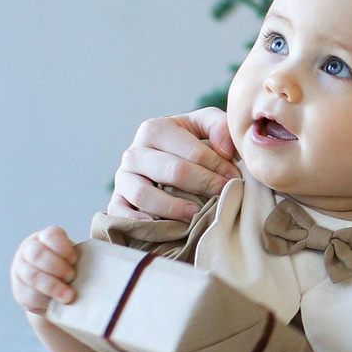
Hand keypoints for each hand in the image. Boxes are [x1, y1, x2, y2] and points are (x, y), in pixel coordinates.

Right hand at [11, 226, 78, 312]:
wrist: (53, 294)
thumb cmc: (70, 271)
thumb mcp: (75, 261)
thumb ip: (83, 259)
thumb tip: (108, 262)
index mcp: (45, 238)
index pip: (51, 236)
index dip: (64, 248)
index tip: (75, 260)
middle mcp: (28, 251)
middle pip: (37, 254)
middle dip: (57, 267)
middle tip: (72, 277)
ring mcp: (20, 270)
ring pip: (32, 276)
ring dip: (52, 286)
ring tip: (68, 296)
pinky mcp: (19, 291)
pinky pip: (29, 295)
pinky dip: (45, 301)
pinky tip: (57, 304)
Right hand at [106, 111, 239, 222]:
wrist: (160, 161)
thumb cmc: (187, 144)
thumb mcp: (203, 125)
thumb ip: (218, 126)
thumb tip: (226, 149)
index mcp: (154, 129)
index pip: (191, 151)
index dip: (217, 166)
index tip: (235, 178)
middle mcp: (133, 153)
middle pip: (172, 171)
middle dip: (204, 184)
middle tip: (224, 194)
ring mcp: (123, 179)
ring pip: (144, 194)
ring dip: (174, 207)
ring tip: (196, 213)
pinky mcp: (117, 201)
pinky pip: (120, 214)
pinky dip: (137, 221)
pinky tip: (160, 225)